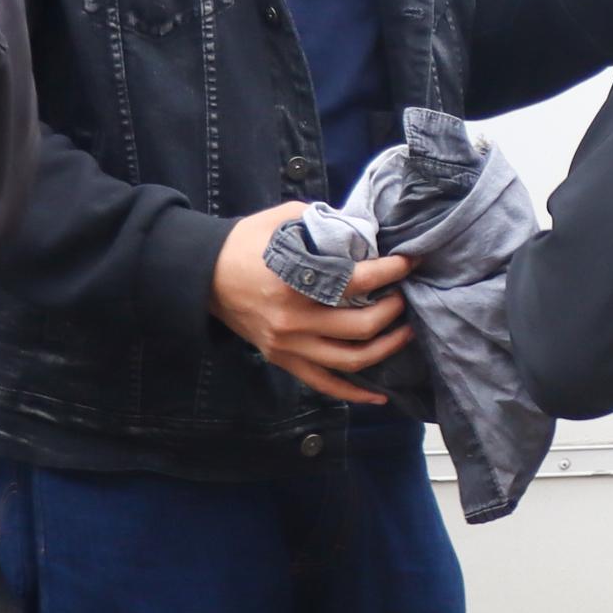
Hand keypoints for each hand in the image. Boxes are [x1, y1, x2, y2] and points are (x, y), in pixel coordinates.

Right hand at [211, 203, 411, 406]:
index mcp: (294, 280)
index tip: (408, 262)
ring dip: (386, 348)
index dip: (391, 271)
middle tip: (404, 297)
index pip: (357, 281)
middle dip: (393, 311)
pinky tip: (380, 394)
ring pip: (350, 360)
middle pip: (361, 326)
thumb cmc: (246, 242)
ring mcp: (288, 345)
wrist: (203, 274)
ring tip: (405, 333)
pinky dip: (354, 393)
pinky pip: (324, 384)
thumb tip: (367, 234)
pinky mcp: (282, 360)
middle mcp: (293, 319)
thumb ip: (326, 224)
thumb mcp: (285, 218)